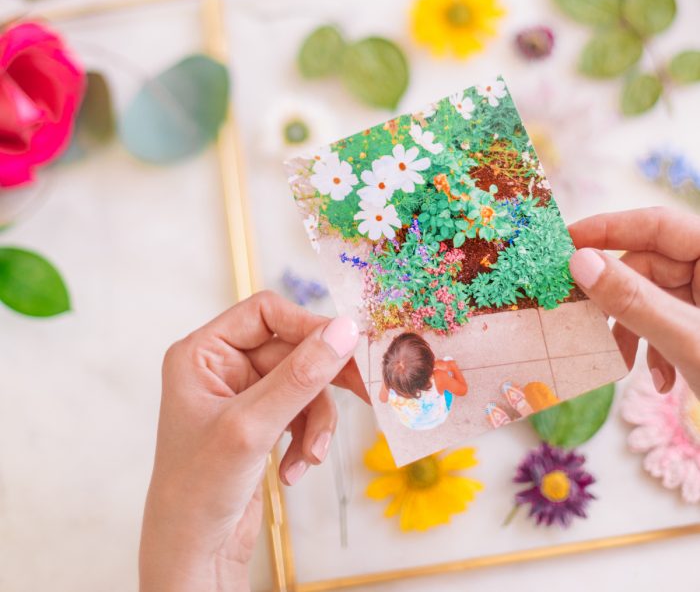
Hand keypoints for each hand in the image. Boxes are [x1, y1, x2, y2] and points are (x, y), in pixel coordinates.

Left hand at [139, 291, 363, 591]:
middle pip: (292, 349)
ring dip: (314, 420)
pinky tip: (294, 470)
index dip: (307, 325)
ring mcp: (241, 396)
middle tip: (363, 391)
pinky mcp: (258, 424)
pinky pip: (300, 412)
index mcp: (202, 353)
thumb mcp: (252, 427)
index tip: (345, 345)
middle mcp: (220, 367)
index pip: (265, 313)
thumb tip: (342, 330)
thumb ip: (299, 376)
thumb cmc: (197, 490)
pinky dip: (306, 438)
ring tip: (311, 455)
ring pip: (302, 383)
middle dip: (319, 384)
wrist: (191, 556)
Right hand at [569, 207, 699, 397]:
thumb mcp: (688, 341)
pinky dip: (656, 348)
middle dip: (620, 299)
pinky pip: (670, 321)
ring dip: (636, 331)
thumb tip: (581, 263)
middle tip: (584, 319)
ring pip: (655, 297)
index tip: (565, 242)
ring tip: (627, 366)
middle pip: (651, 264)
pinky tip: (659, 380)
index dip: (609, 229)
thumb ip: (634, 300)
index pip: (658, 224)